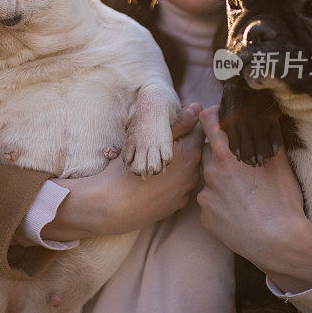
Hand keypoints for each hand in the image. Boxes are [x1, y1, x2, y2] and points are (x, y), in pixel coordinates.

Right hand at [41, 103, 204, 240]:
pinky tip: (154, 183)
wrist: (112, 206)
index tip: (174, 128)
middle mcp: (193, 174)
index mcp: (190, 154)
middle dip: (180, 147)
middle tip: (158, 145)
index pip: (199, 132)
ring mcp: (186, 192)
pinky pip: (178, 187)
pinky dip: (170, 183)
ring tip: (154, 164)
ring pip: (186, 171)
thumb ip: (180, 123)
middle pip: (193, 152)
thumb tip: (199, 106)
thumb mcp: (151, 138)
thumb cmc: (129, 167)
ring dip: (176, 165)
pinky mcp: (177, 205)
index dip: (187, 127)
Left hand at [198, 106, 311, 291]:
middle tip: (240, 165)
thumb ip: (269, 136)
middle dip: (220, 154)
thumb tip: (269, 116)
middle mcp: (209, 173)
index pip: (206, 121)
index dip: (212, 115)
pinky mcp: (204, 217)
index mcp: (225, 156)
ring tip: (243, 193)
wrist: (279, 243)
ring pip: (209, 179)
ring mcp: (205, 196)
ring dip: (221, 181)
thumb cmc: (282, 201)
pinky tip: (237, 210)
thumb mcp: (280, 164)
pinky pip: (209, 202)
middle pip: (207, 153)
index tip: (219, 117)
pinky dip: (219, 203)